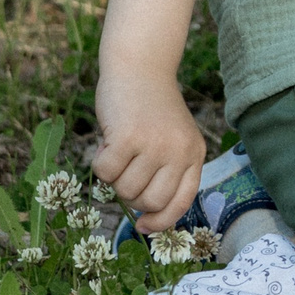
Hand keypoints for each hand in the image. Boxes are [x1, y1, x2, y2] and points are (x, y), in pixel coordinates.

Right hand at [91, 71, 205, 233]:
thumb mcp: (173, 139)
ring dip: (114, 176)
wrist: (140, 68)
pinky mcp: (128, 137)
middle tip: (127, 171)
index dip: (162, 220)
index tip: (144, 226)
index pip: (182, 202)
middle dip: (131, 196)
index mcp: (194, 154)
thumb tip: (148, 219)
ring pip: (124, 190)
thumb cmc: (151, 110)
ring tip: (120, 149)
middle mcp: (179, 151)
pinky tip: (108, 140)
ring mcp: (155, 145)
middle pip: (150, 202)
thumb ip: (167, 172)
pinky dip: (99, 162)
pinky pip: (104, 173)